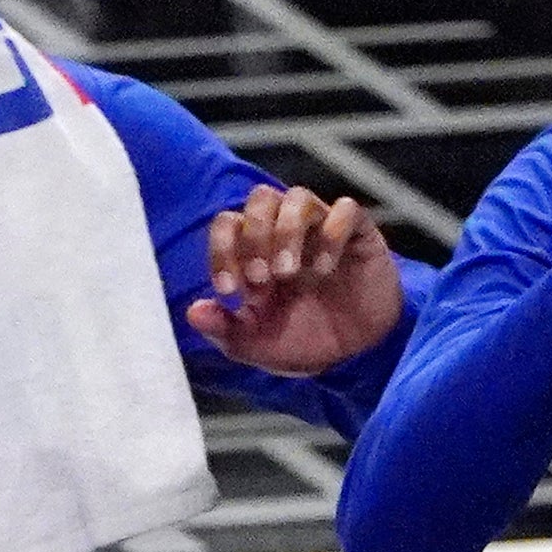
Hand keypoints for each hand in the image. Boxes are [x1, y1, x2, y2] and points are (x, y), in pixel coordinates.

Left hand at [186, 188, 405, 377]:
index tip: (230, 292)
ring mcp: (322, 228)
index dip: (222, 251)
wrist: (354, 354)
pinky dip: (331, 235)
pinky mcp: (358, 234)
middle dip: (254, 236)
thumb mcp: (256, 344)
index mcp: (256, 252)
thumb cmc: (303, 341)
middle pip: (260, 198)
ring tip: (288, 273)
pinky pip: (345, 210)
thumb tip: (193, 312)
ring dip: (286, 232)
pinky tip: (324, 270)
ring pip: (298, 196)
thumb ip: (224, 329)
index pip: (228, 224)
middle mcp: (286, 232)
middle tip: (262, 278)